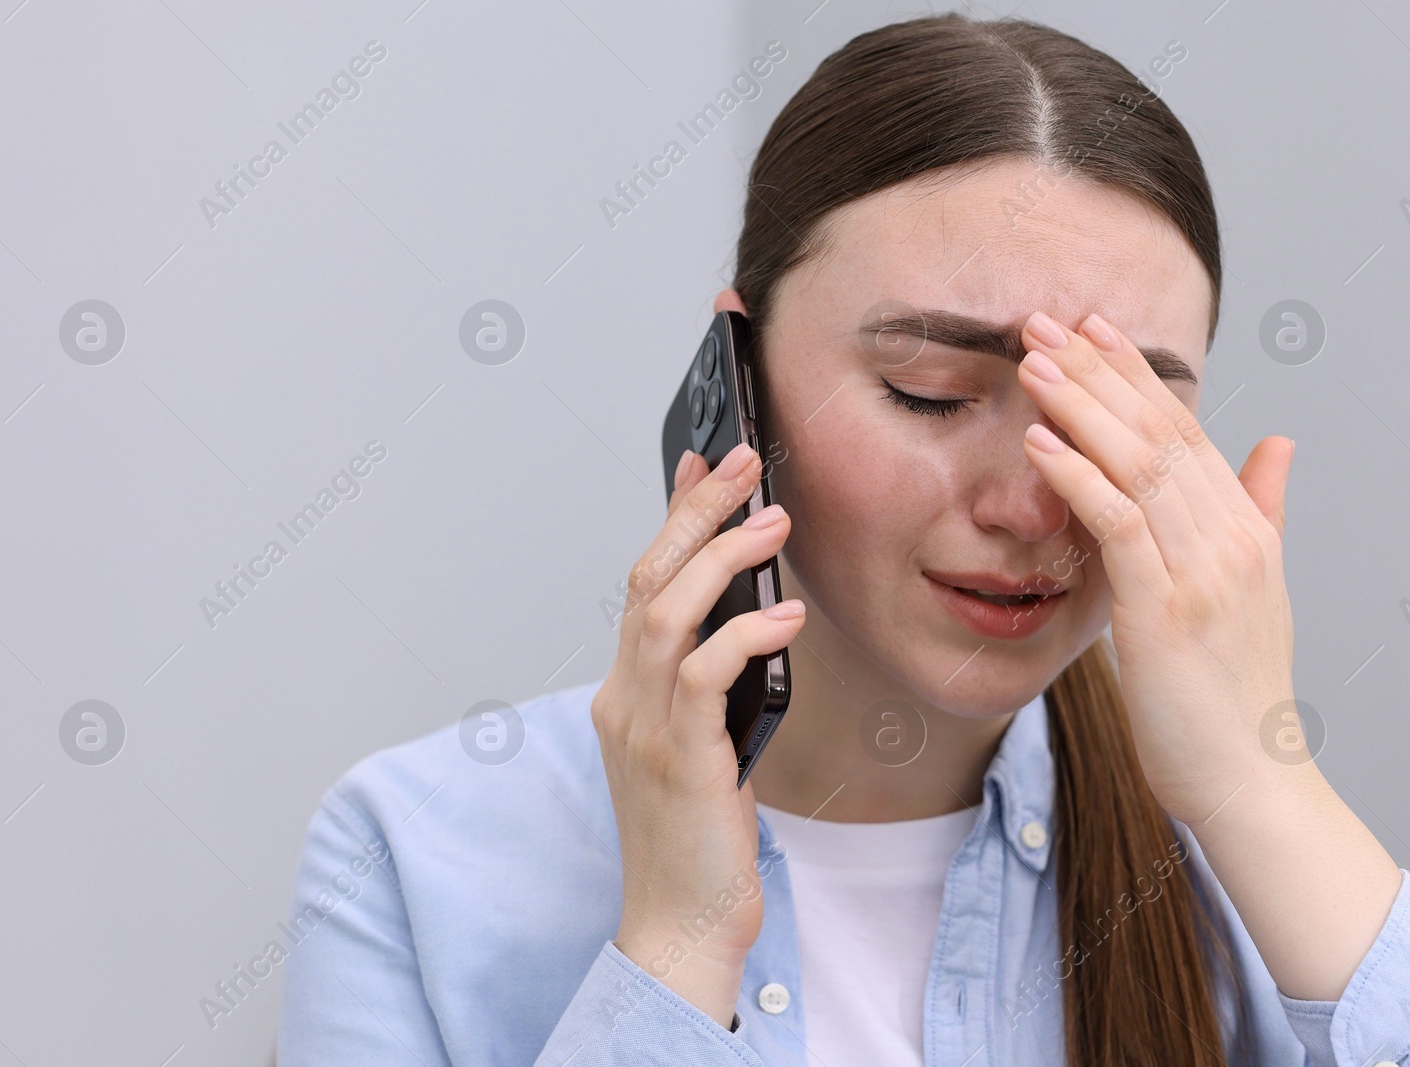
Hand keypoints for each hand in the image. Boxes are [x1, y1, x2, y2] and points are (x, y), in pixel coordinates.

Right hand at [592, 442, 804, 1023]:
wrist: (679, 924)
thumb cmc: (698, 840)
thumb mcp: (701, 745)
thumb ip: (711, 686)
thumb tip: (755, 620)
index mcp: (625, 692)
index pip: (643, 582)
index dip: (671, 516)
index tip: (702, 464)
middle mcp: (623, 699)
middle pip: (647, 578)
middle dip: (695, 511)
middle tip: (743, 463)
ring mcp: (642, 727)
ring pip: (667, 612)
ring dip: (721, 557)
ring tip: (773, 521)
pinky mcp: (679, 759)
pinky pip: (704, 676)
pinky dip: (743, 636)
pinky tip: (786, 617)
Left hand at [1015, 310, 1298, 827]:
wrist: (1249, 779)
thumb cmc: (1234, 695)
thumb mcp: (1255, 591)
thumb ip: (1260, 511)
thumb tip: (1278, 444)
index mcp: (1244, 530)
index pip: (1185, 430)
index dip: (1135, 374)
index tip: (1091, 328)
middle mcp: (1228, 538)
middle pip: (1157, 432)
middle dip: (1097, 370)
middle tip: (1044, 320)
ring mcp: (1200, 571)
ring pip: (1136, 465)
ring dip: (1079, 407)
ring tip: (1032, 361)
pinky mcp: (1165, 609)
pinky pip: (1117, 526)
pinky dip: (1076, 478)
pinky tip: (1038, 443)